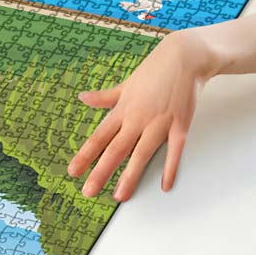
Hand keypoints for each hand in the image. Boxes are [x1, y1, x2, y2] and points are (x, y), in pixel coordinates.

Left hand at [67, 30, 219, 201]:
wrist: (183, 58)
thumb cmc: (153, 71)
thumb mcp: (126, 84)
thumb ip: (105, 96)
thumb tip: (82, 98)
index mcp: (122, 110)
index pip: (99, 137)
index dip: (85, 155)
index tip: (72, 171)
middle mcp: (137, 119)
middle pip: (115, 150)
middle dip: (101, 172)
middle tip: (88, 192)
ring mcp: (159, 123)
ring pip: (141, 154)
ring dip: (130, 176)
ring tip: (119, 196)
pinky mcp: (180, 126)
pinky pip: (174, 151)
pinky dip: (170, 168)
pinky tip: (164, 186)